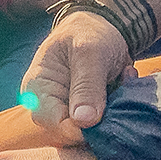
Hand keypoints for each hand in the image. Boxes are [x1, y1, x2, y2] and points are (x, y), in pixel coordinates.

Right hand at [21, 10, 132, 132]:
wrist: (104, 26)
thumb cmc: (89, 32)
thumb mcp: (89, 52)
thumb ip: (86, 85)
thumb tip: (83, 122)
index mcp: (37, 88)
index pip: (53, 124)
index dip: (80, 128)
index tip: (105, 115)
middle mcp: (48, 104)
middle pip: (71, 133)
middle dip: (102, 118)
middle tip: (120, 88)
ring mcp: (68, 111)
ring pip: (91, 132)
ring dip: (114, 112)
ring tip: (123, 78)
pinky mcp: (87, 114)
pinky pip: (103, 125)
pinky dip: (119, 109)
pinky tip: (124, 81)